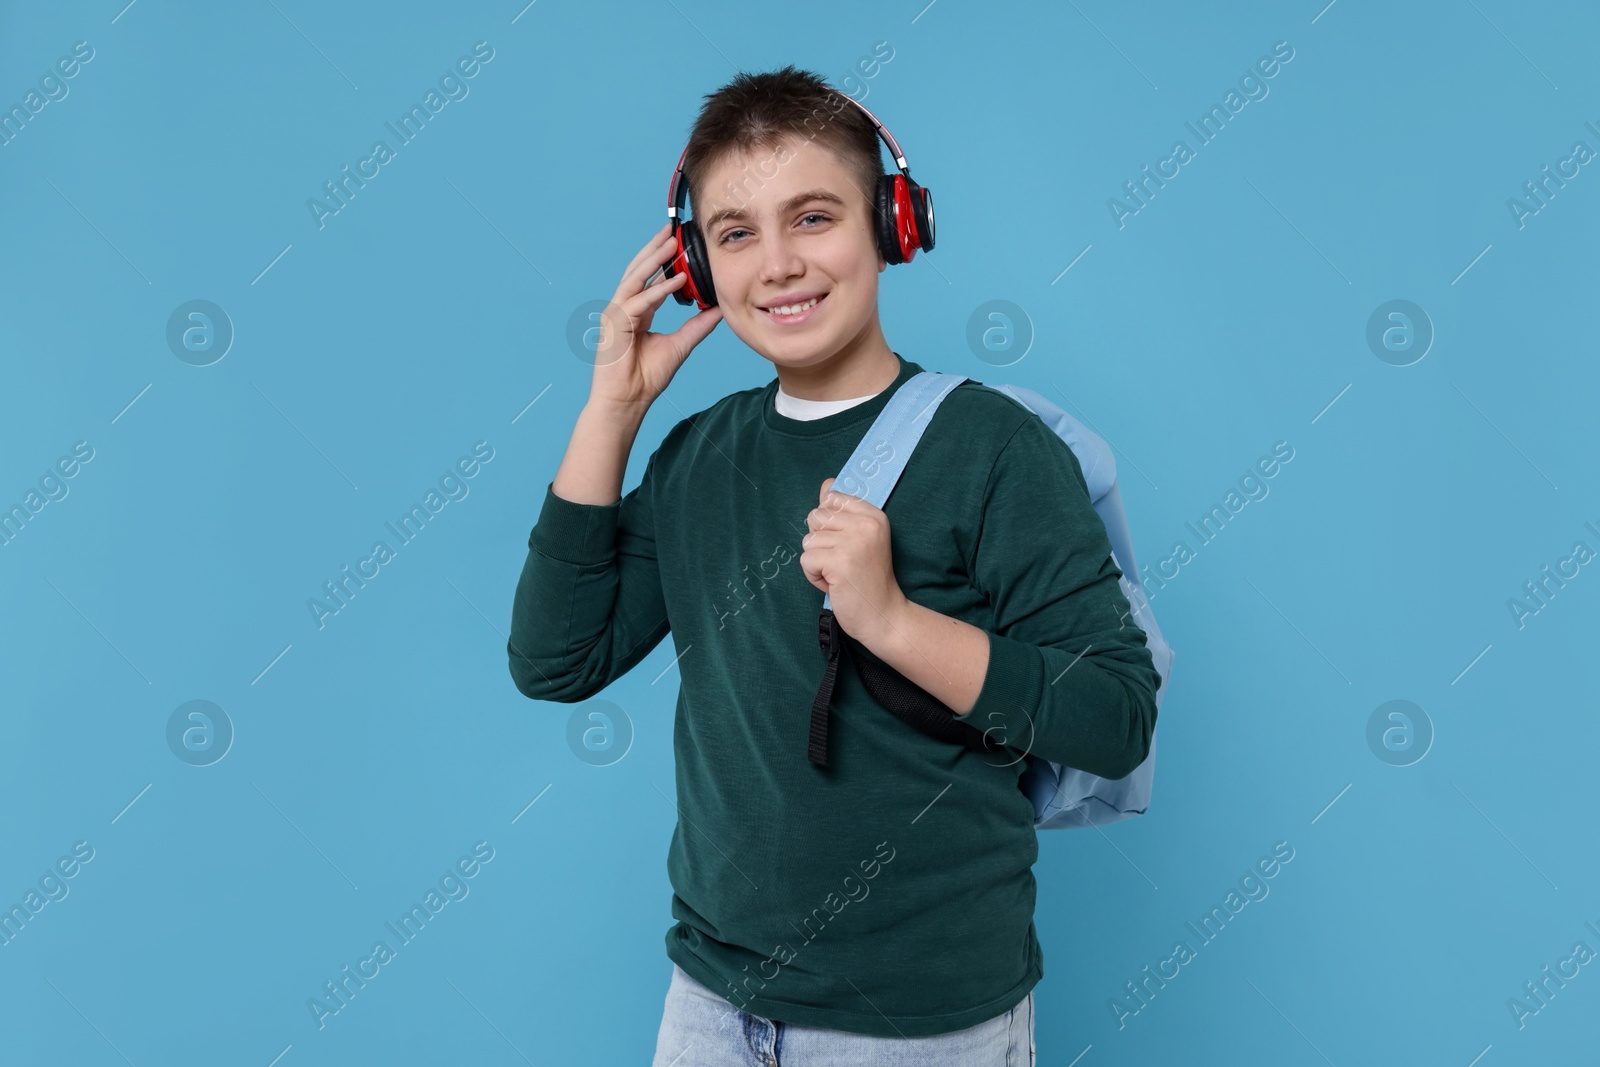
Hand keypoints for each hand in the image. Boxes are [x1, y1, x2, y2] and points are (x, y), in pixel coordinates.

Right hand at [588, 222, 722, 409]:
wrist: (628, 401)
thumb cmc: (647, 377)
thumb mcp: (681, 345)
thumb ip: (698, 326)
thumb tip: (718, 310)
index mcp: (638, 311)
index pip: (650, 278)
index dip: (663, 260)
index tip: (679, 244)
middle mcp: (625, 308)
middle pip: (638, 270)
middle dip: (655, 249)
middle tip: (671, 230)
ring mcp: (617, 314)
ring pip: (635, 278)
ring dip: (653, 260)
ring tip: (671, 244)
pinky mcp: (616, 324)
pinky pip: (638, 301)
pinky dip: (657, 290)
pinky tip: (675, 280)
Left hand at [799, 477, 907, 644]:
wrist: (883, 614)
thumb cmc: (869, 578)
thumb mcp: (861, 538)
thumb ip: (842, 512)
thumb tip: (826, 484)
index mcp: (874, 515)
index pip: (832, 498)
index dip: (828, 523)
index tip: (845, 543)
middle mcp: (866, 524)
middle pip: (815, 517)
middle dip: (820, 542)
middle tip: (841, 562)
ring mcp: (853, 542)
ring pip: (808, 540)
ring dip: (816, 561)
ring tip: (838, 574)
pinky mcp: (839, 562)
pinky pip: (806, 560)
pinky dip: (813, 576)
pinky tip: (833, 584)